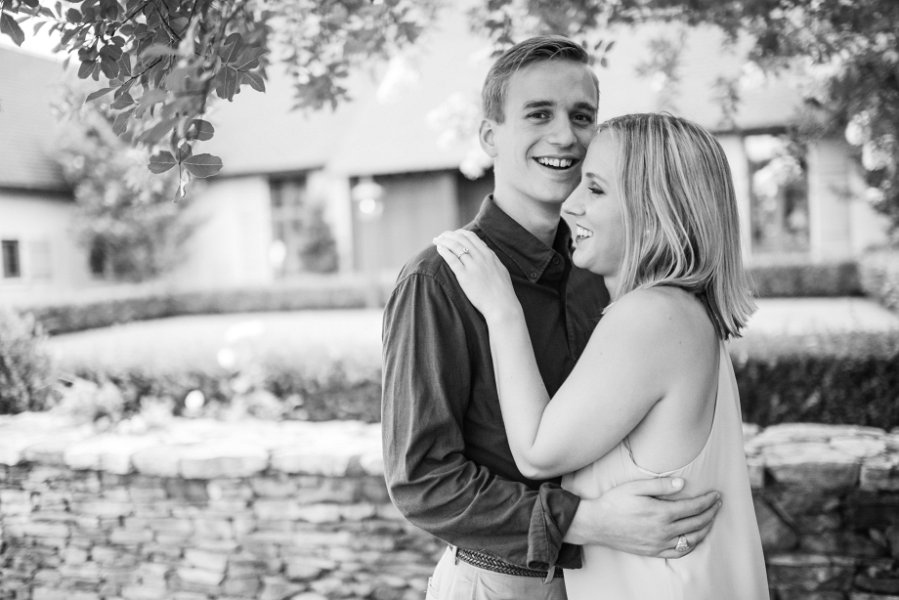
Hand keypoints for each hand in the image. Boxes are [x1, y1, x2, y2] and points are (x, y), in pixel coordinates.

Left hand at [433, 230, 518, 321]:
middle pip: (461, 239)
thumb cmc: (503, 292)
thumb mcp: (500, 270)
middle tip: (440, 236)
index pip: (471, 237)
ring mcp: (473, 266)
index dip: (459, 233)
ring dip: (444, 240)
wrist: (502, 305)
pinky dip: (444, 251)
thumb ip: (492, 260)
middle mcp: (481, 257)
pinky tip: (439, 248)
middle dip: (449, 235)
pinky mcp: (465, 276)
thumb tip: (486, 253)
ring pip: (456, 246)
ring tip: (436, 240)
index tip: (451, 235)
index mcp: (489, 255)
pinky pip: (452, 259)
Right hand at [565, 477, 720, 558]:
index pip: (693, 507)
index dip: (707, 501)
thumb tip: (682, 484)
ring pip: (692, 539)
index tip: (716, 494)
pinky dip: (692, 545)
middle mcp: (664, 530)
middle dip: (711, 512)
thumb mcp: (635, 487)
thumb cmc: (615, 502)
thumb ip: (660, 485)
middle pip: (697, 522)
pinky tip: (695, 538)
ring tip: (711, 519)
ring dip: (706, 528)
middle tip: (718, 504)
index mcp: (661, 513)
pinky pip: (680, 552)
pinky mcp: (654, 551)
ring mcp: (659, 543)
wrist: (597, 523)